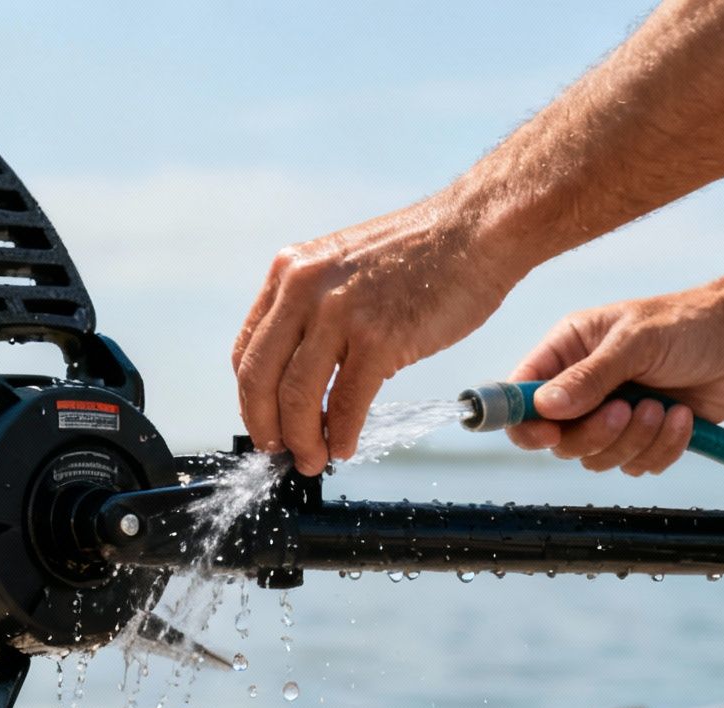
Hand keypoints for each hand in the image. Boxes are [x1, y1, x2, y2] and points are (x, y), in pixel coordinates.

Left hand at [232, 194, 521, 474]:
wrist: (475, 232)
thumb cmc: (421, 257)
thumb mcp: (344, 269)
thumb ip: (315, 311)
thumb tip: (303, 376)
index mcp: (290, 273)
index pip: (247, 350)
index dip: (250, 399)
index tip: (264, 423)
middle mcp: (304, 288)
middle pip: (260, 378)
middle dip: (265, 427)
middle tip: (279, 453)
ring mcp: (339, 312)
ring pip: (297, 396)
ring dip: (302, 440)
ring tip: (314, 459)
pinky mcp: (378, 337)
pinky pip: (347, 402)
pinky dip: (342, 434)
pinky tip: (346, 446)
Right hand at [506, 287, 723, 474]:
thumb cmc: (690, 324)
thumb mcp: (636, 341)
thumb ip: (590, 376)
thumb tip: (544, 407)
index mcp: (568, 351)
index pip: (522, 396)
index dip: (526, 422)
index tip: (548, 432)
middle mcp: (583, 386)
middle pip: (559, 440)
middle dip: (595, 434)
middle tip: (626, 411)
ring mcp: (614, 415)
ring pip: (597, 459)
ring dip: (634, 441)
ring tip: (663, 409)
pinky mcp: (645, 437)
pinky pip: (636, 465)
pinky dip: (662, 449)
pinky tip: (682, 417)